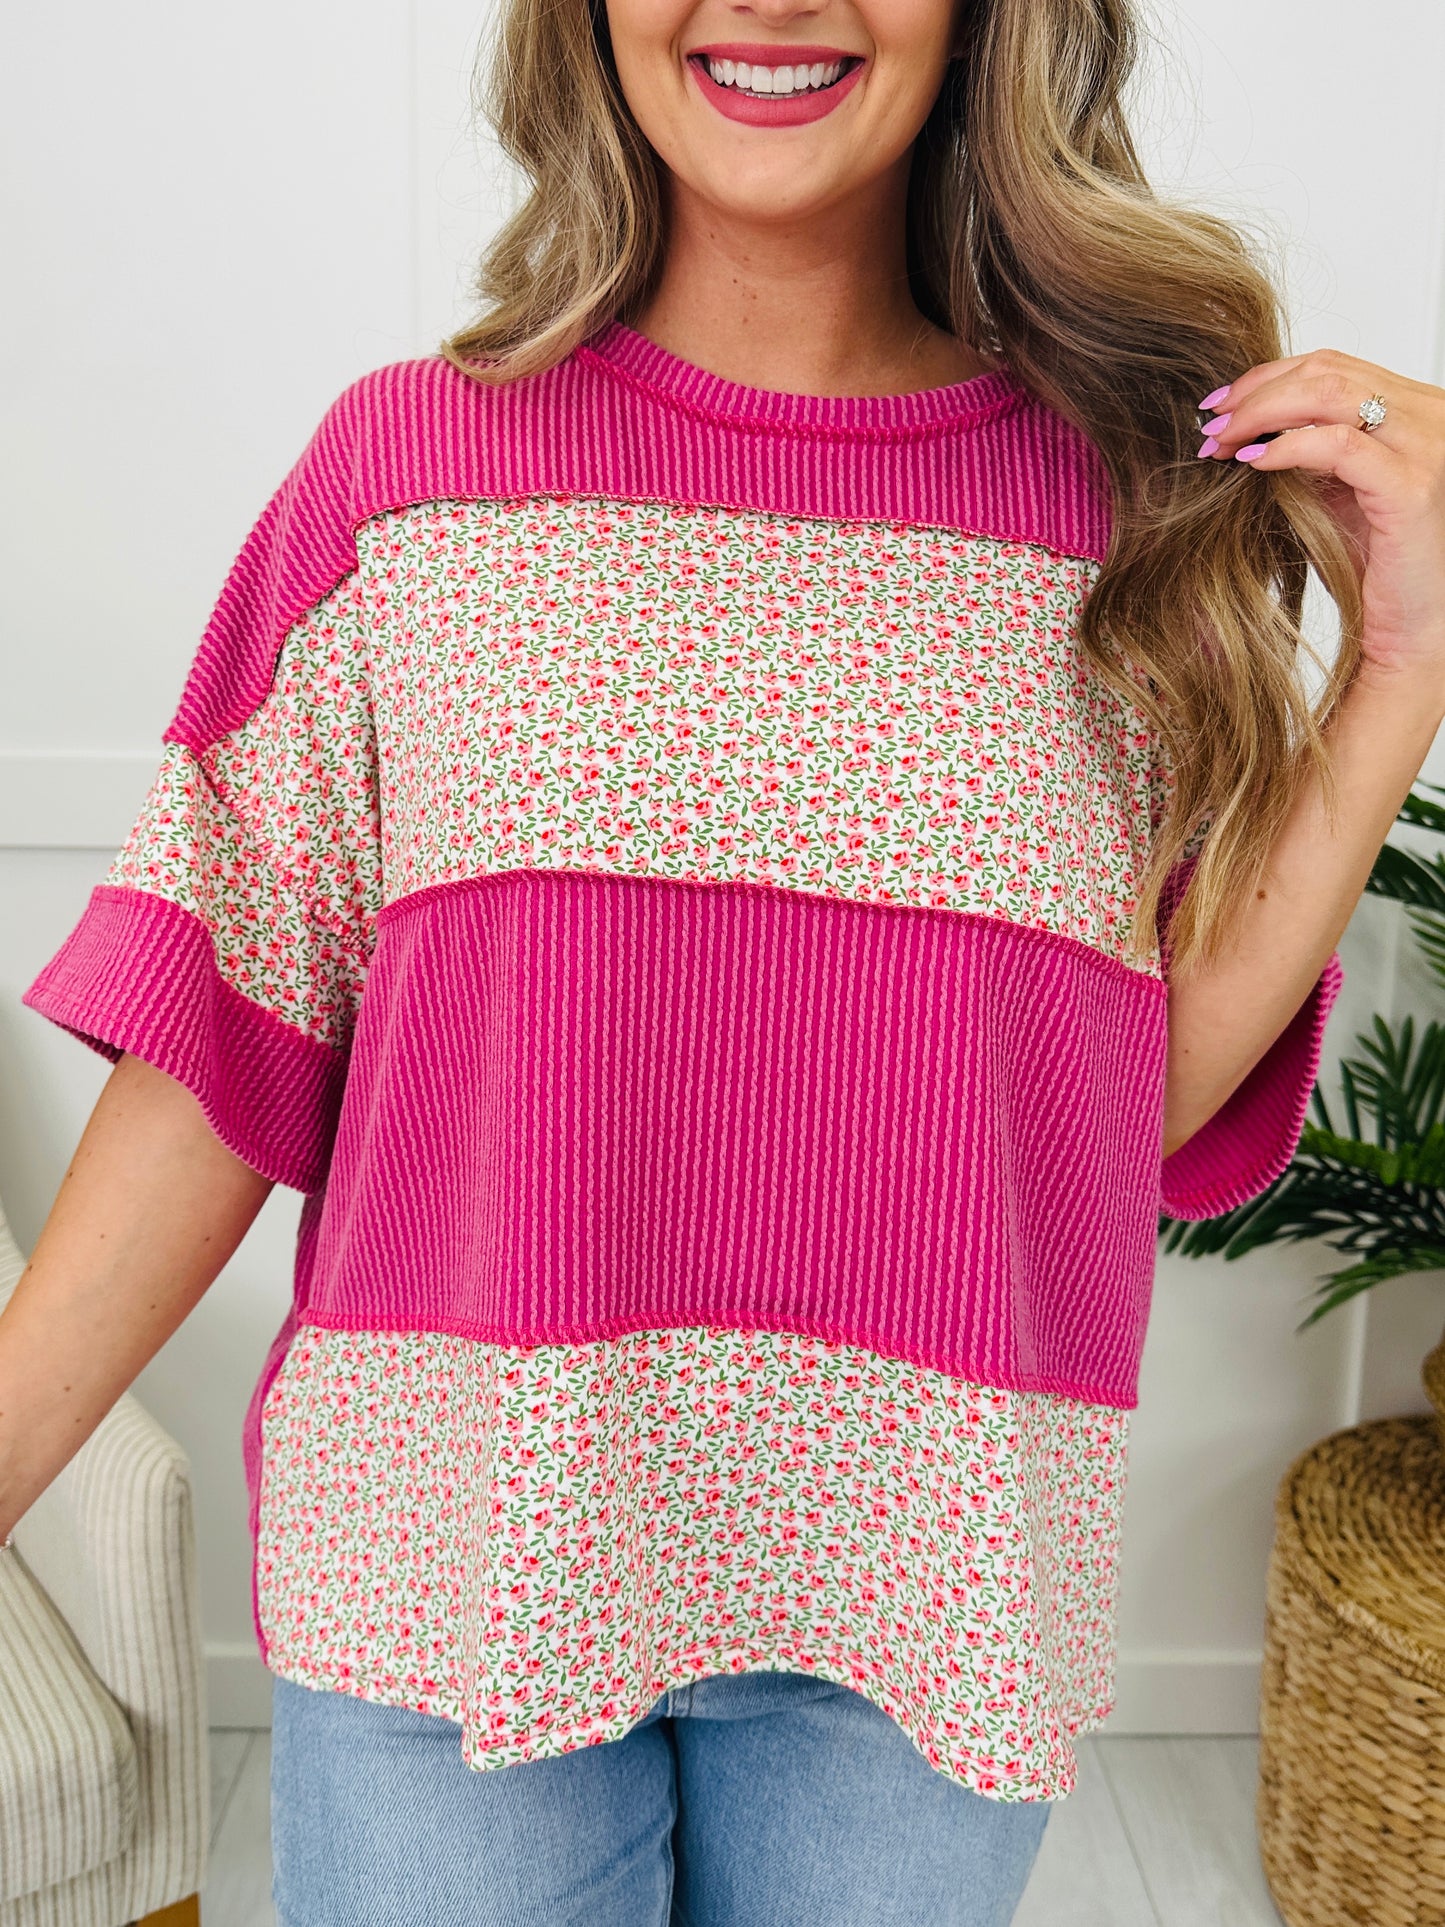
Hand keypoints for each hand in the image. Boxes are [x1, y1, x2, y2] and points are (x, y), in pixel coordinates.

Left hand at [1196, 349, 1444, 693]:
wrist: (1407, 629)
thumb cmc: (1372, 564)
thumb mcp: (1330, 490)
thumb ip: (1303, 450)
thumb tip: (1240, 425)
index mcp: (1413, 409)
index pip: (1333, 366)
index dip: (1267, 378)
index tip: (1219, 406)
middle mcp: (1430, 417)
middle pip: (1329, 371)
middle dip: (1256, 393)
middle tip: (1210, 424)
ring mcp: (1428, 448)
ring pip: (1332, 394)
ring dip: (1262, 414)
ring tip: (1222, 442)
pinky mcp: (1412, 488)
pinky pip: (1340, 445)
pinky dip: (1288, 447)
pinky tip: (1253, 463)